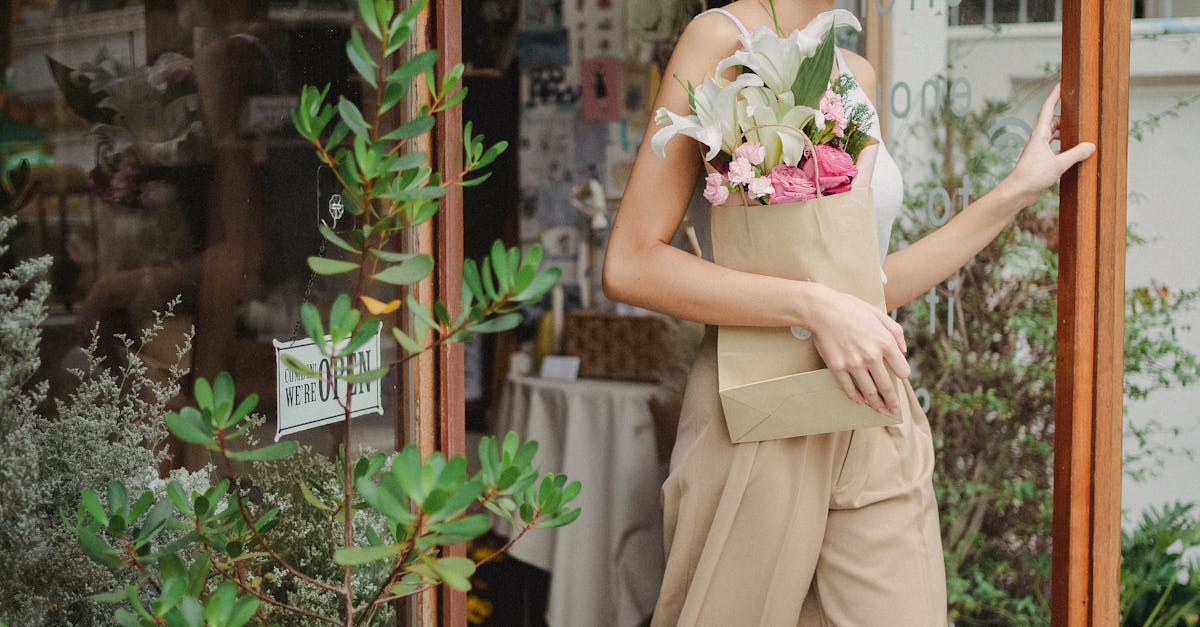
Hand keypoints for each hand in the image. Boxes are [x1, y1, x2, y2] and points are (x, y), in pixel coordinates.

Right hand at [808, 287, 910, 413]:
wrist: (823, 310)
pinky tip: (859, 401)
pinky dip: (855, 397)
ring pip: (869, 392)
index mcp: (885, 342)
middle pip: (886, 387)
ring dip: (876, 404)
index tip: (900, 377)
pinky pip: (848, 388)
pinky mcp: (837, 368)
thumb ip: (896, 331)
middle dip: (892, 401)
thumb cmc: (851, 308)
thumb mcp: (879, 314)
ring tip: (879, 410)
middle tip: (893, 409)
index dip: (902, 374)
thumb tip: (903, 350)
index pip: (902, 370)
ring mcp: (854, 364)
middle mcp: (872, 356)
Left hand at [1003, 83, 1096, 206]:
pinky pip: (1054, 148)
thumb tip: (1091, 145)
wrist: (1017, 192)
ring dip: (1065, 133)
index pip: (1048, 109)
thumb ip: (1076, 154)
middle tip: (1080, 114)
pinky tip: (1072, 152)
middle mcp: (1038, 139)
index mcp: (1039, 134)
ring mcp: (1039, 150)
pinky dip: (1064, 147)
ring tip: (1080, 133)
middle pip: (1053, 122)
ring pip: (1054, 135)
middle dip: (1066, 117)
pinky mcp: (1041, 160)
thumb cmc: (1032, 176)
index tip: (1061, 83)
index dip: (1055, 95)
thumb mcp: (1058, 164)